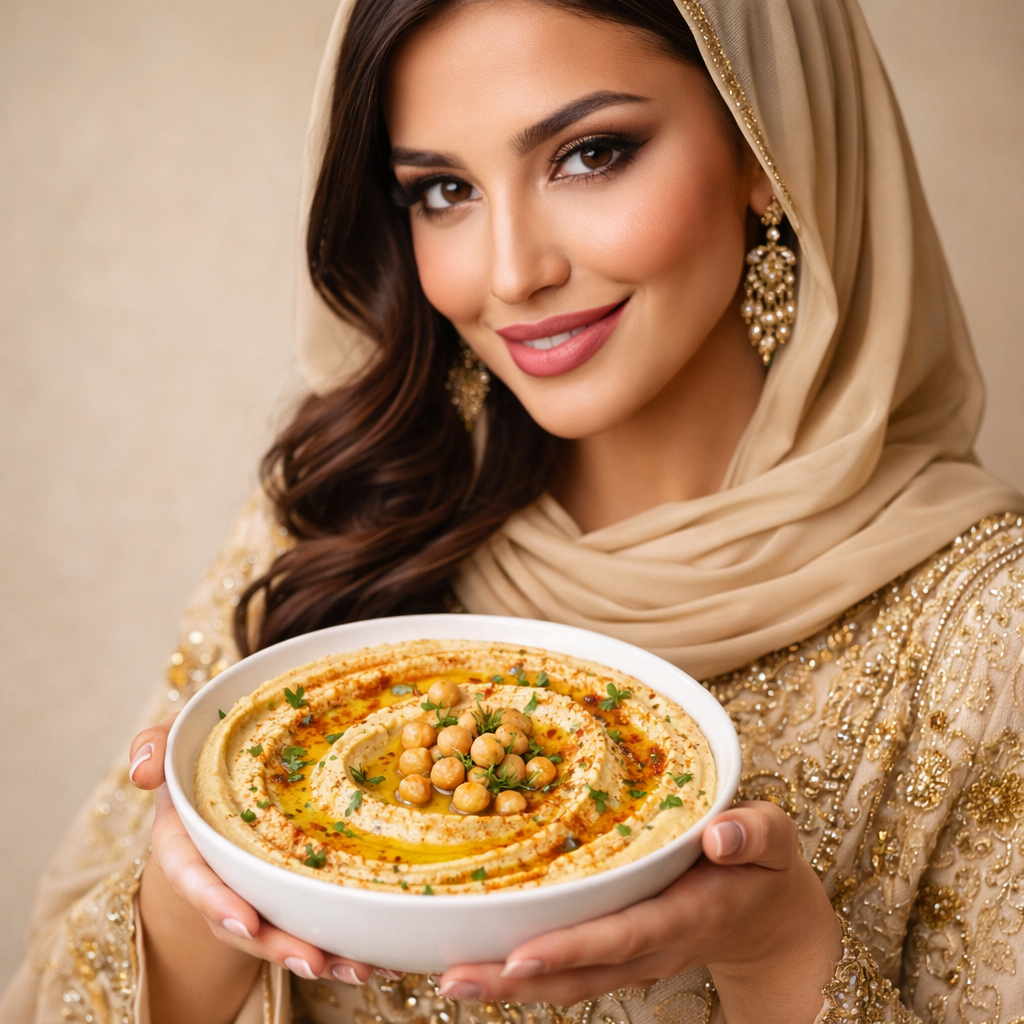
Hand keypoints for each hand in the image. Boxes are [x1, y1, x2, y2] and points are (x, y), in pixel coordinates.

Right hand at [130, 716, 391, 1022]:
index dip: (216, 902)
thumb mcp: (176, 741)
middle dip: (277, 945)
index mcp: (187, 845)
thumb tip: (143, 771)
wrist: (224, 774)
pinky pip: (314, 923)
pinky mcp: (289, 892)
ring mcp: (256, 890)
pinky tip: (382, 959)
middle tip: (313, 960)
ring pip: (282, 932)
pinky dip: (346, 944)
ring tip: (359, 968)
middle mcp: (221, 877)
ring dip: (321, 954)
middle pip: (244, 922)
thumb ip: (156, 745)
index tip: (245, 923)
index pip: (194, 877)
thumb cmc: (199, 756)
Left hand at [437, 801, 841, 1023]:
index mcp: (687, 914)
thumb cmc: (764, 865)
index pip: (625, 935)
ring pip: (567, 979)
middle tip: (453, 979)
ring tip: (448, 978)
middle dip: (517, 980)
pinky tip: (480, 960)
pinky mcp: (620, 950)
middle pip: (580, 972)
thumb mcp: (774, 840)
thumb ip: (754, 836)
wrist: (770, 915)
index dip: (575, 948)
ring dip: (509, 983)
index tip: (522, 956)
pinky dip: (524, 972)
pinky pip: (570, 968)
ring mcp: (634, 954)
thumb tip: (720, 834)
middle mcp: (652, 945)